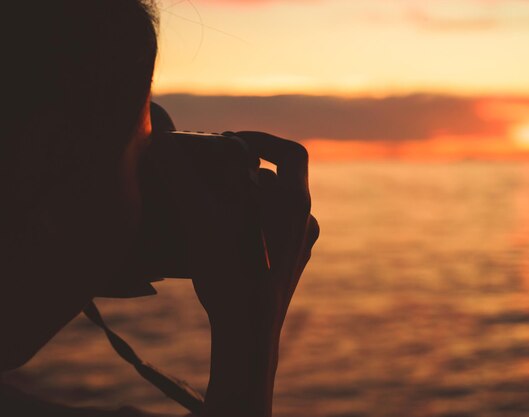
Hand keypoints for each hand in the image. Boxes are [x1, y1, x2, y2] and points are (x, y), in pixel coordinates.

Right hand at [191, 131, 318, 336]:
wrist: (248, 335)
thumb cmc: (230, 274)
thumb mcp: (200, 219)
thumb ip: (181, 176)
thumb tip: (161, 143)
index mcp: (294, 204)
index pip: (291, 153)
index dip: (263, 140)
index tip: (234, 143)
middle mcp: (305, 222)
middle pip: (281, 181)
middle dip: (247, 173)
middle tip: (217, 174)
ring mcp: (301, 247)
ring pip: (277, 209)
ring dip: (249, 199)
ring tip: (215, 203)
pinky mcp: (291, 267)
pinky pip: (275, 233)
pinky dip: (253, 224)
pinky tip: (226, 234)